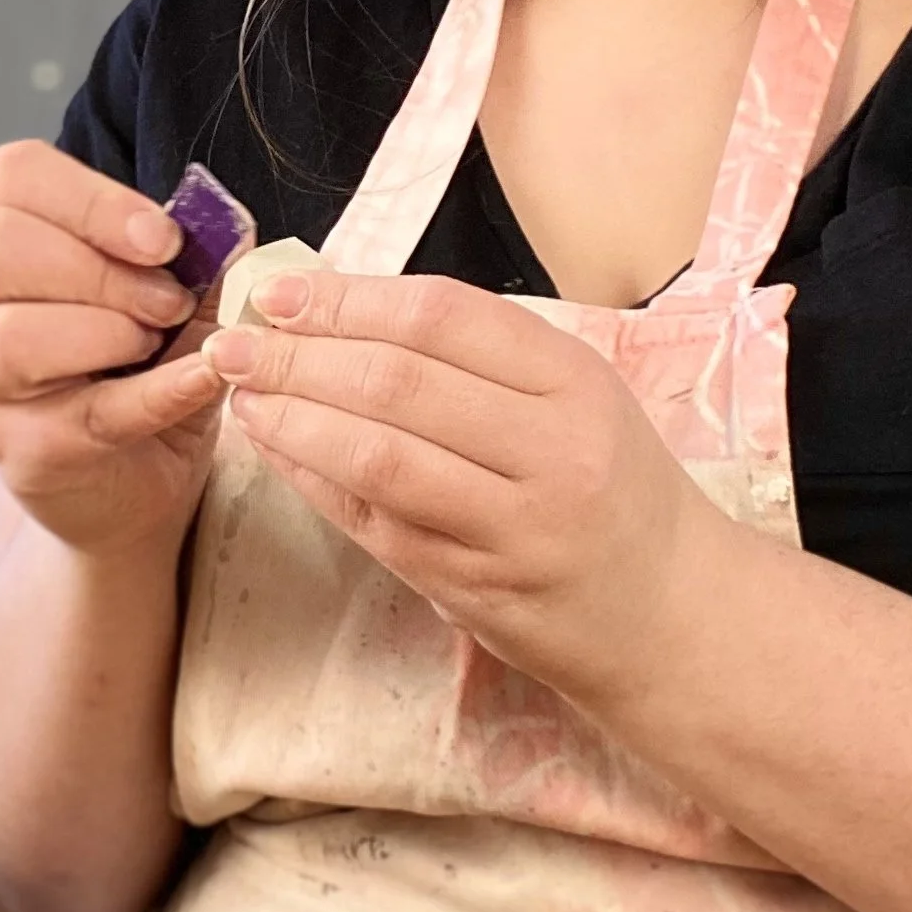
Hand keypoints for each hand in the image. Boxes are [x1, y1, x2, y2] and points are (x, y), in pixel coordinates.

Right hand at [0, 142, 235, 562]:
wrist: (134, 485)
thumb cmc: (142, 369)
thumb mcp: (171, 297)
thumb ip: (195, 255)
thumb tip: (230, 221)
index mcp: (7, 246)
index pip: (9, 177)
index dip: (88, 195)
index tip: (162, 238)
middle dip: (95, 264)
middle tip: (168, 300)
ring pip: (9, 337)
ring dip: (108, 329)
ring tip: (160, 341)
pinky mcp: (29, 453)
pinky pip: (88, 413)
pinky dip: (162, 390)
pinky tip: (206, 376)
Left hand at [202, 270, 716, 703]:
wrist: (674, 616)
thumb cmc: (614, 488)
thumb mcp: (577, 397)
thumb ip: (481, 357)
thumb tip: (346, 307)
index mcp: (576, 381)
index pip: (443, 317)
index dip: (350, 300)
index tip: (283, 295)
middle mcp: (552, 450)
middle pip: (400, 384)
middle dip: (302, 357)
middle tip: (237, 343)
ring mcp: (514, 527)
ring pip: (379, 457)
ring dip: (295, 419)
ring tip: (243, 393)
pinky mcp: (476, 587)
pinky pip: (375, 522)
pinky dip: (314, 479)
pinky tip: (278, 448)